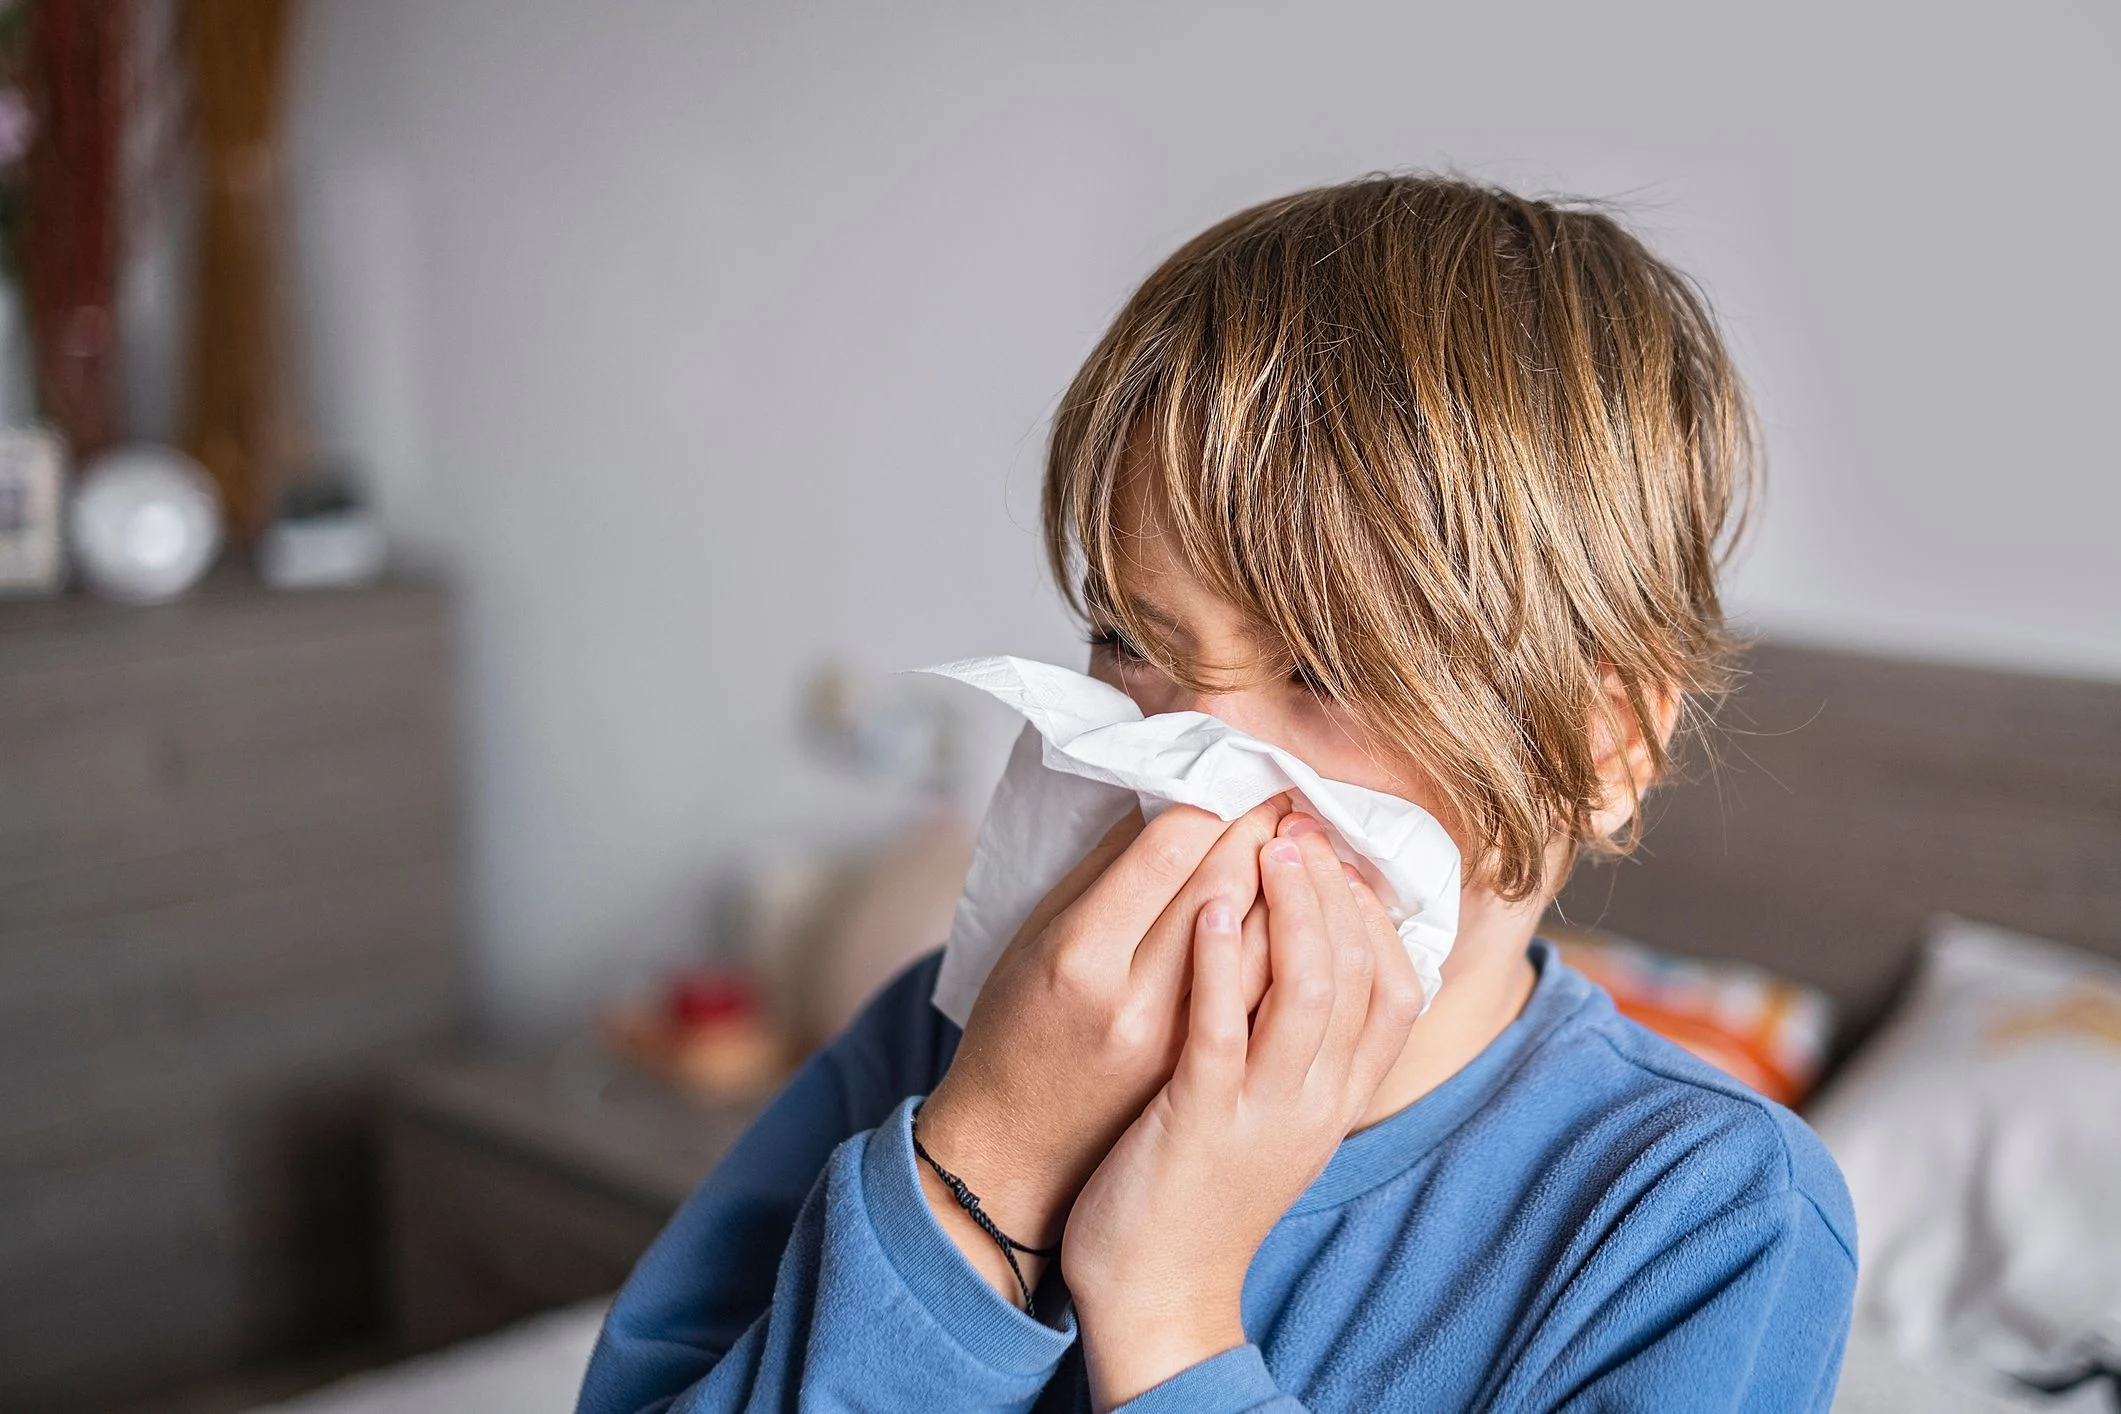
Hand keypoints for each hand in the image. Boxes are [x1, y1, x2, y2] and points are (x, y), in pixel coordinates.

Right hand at [915, 795, 1288, 1303]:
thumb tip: (1172, 804)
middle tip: (1287, 794)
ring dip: (1295, 885)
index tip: (1238, 773)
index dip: (1214, 802)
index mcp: (1081, 956)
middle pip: (1224, 891)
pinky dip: (1299, 948)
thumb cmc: (1016, 1029)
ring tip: (1308, 845)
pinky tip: (1311, 918)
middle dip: (1263, 831)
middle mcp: (1136, 1003)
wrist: (1017, 1158)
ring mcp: (1183, 1048)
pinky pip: (1275, 997)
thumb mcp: (1034, 939)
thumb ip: (1103, 873)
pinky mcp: (1215, 1079)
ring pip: (1266, 945)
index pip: (1169, 852)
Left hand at [1063, 815, 1422, 1407]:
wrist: (1158, 1294)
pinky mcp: (1202, 1121)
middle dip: (1334, 888)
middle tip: (1300, 823)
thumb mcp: (1279, 1117)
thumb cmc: (1205, 1188)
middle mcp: (1318, 1100)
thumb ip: (1301, 1045)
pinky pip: (1224, 1031)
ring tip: (1268, 844)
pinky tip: (1210, 908)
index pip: (1396, 986)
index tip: (1340, 851)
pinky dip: (1223, 963)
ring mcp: (1264, 1110)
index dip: (1373, 910)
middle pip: (1360, 972)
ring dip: (1291, 907)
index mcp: (1339, 1096)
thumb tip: (1306, 954)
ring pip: (1307, 991)